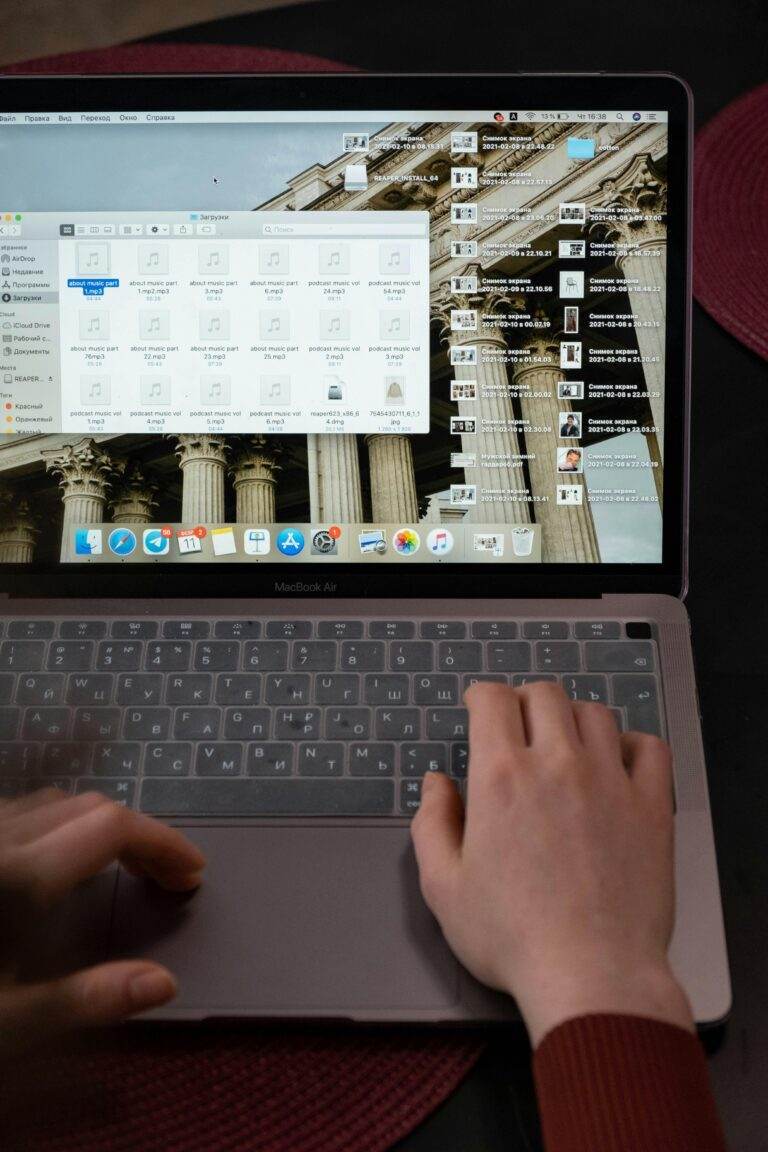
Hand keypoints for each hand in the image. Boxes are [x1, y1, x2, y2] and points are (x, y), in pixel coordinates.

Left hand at [0, 788, 205, 1053]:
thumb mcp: (3, 1025)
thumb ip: (85, 1001)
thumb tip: (159, 985)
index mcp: (19, 877)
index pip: (114, 826)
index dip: (164, 842)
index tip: (191, 873)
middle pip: (86, 805)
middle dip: (137, 832)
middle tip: (163, 875)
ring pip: (48, 802)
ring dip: (95, 824)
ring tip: (117, 865)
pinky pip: (14, 812)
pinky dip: (53, 823)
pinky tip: (48, 860)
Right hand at [411, 682, 693, 1045]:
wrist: (590, 974)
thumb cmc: (513, 938)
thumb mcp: (444, 887)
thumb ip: (431, 824)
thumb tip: (436, 784)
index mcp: (501, 777)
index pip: (493, 699)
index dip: (481, 696)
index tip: (479, 708)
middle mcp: (557, 765)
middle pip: (545, 694)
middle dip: (524, 700)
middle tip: (518, 724)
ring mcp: (610, 781)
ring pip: (595, 713)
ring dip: (574, 718)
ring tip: (565, 742)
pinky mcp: (650, 806)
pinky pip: (649, 747)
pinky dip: (631, 743)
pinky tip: (616, 762)